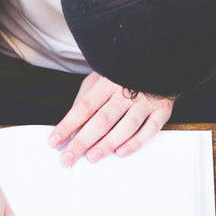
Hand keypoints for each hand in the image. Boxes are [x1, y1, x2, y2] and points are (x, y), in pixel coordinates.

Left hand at [50, 72, 174, 166]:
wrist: (161, 58)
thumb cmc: (125, 72)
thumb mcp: (100, 78)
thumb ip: (86, 100)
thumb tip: (71, 126)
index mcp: (108, 82)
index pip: (84, 107)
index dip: (67, 125)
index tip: (54, 140)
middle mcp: (127, 92)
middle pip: (102, 120)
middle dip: (82, 141)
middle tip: (68, 157)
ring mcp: (146, 102)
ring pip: (125, 127)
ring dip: (107, 144)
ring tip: (91, 157)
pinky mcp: (162, 110)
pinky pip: (149, 130)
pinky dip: (135, 142)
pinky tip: (121, 152)